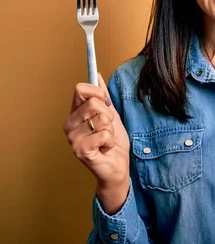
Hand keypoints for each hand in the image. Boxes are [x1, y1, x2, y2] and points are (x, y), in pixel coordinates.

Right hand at [63, 73, 129, 212]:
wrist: (117, 167)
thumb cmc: (113, 142)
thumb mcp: (111, 115)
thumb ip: (103, 97)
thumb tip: (97, 76)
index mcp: (74, 114)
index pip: (80, 89)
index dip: (98, 93)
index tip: (106, 103)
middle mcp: (69, 125)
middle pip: (94, 103)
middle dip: (108, 115)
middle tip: (107, 129)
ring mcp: (72, 138)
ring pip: (101, 119)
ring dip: (110, 130)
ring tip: (105, 140)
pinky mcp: (80, 150)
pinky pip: (104, 134)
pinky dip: (110, 141)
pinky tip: (104, 149)